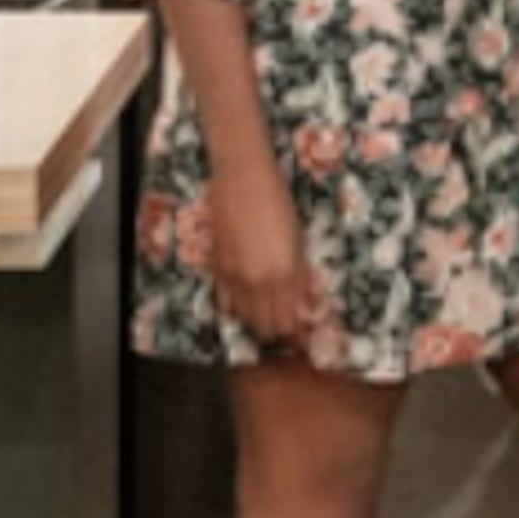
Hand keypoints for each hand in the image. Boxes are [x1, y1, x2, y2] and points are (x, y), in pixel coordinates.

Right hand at [206, 152, 324, 352]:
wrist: (243, 179)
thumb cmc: (279, 203)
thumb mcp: (298, 241)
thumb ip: (298, 275)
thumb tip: (299, 302)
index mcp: (284, 275)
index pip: (288, 323)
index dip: (295, 335)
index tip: (301, 338)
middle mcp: (257, 282)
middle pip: (266, 326)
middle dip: (277, 332)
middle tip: (285, 328)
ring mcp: (234, 277)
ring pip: (244, 317)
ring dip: (256, 321)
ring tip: (266, 315)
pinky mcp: (217, 267)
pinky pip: (225, 301)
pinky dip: (237, 307)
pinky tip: (245, 301)